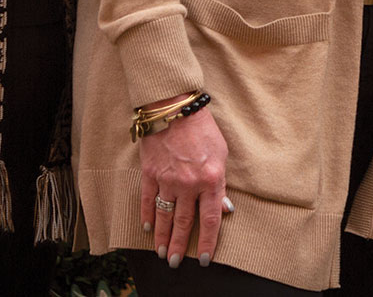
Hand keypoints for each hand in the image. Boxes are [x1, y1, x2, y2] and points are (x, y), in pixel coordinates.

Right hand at [139, 105, 228, 268]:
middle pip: (184, 223)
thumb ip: (221, 185)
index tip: (205, 258)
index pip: (210, 219)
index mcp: (211, 180)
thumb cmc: (203, 130)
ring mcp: (168, 180)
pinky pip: (148, 200)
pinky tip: (148, 227)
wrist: (176, 109)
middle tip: (176, 263)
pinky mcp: (150, 173)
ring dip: (162, 237)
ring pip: (164, 216)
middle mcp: (189, 184)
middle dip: (180, 246)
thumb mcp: (222, 155)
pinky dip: (148, 215)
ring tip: (161, 252)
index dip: (207, 241)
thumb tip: (224, 209)